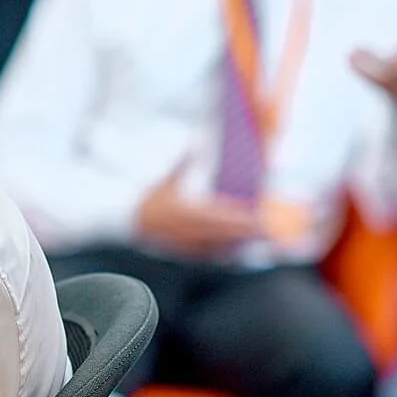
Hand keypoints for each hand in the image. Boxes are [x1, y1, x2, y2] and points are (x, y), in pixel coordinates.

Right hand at [135, 174, 262, 257]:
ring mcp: (187, 243)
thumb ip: (185, 162)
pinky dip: (224, 252)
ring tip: (255, 238)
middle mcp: (189, 230)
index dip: (238, 217)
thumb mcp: (168, 180)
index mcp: (186, 212)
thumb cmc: (151, 200)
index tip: (255, 215)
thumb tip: (196, 142)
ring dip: (238, 243)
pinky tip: (235, 248)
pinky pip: (209, 255)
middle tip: (265, 230)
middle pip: (224, 233)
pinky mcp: (185, 252)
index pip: (219, 215)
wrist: (131, 222)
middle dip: (245, 232)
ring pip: (219, 246)